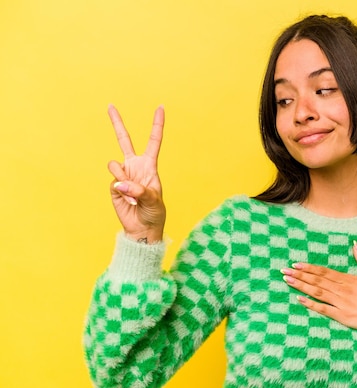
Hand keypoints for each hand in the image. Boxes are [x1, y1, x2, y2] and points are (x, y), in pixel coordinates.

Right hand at [107, 105, 165, 242]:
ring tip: (133, 195)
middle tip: (110, 105)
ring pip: (115, 165)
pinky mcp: (114, 186)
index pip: (153, 141)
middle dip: (117, 122)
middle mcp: (135, 166)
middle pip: (124, 140)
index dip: (157, 124)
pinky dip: (121, 192)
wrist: (142, 228)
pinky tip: (128, 201)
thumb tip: (120, 183)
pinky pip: (113, 181)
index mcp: (150, 165)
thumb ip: (139, 191)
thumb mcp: (154, 201)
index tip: (160, 107)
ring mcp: (123, 175)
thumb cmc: (154, 213)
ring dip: (123, 179)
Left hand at [281, 241, 356, 339]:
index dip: (309, 268)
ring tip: (288, 281)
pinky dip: (311, 304)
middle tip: (284, 271)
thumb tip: (355, 244)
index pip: (324, 272)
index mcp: (349, 279)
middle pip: (317, 280)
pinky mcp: (343, 317)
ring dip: (302, 286)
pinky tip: (300, 299)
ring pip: (318, 293)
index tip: (296, 264)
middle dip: (300, 275)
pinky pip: (324, 310)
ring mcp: (342, 303)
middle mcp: (343, 290)